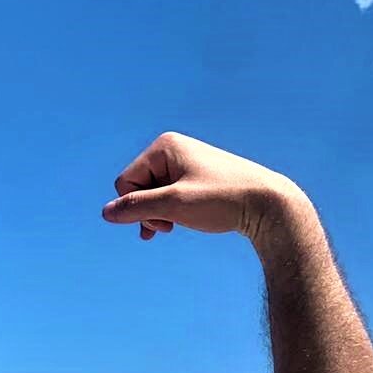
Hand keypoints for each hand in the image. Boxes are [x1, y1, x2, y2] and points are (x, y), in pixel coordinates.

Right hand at [100, 132, 302, 242]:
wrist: (267, 204)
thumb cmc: (222, 200)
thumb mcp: (174, 205)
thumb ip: (136, 207)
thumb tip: (105, 213)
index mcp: (164, 146)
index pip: (125, 182)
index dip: (137, 206)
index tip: (163, 220)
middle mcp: (172, 149)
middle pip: (137, 187)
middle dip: (148, 211)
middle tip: (169, 226)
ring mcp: (184, 163)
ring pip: (152, 195)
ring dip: (158, 215)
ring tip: (175, 226)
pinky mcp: (195, 177)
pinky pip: (168, 196)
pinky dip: (169, 212)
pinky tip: (177, 224)